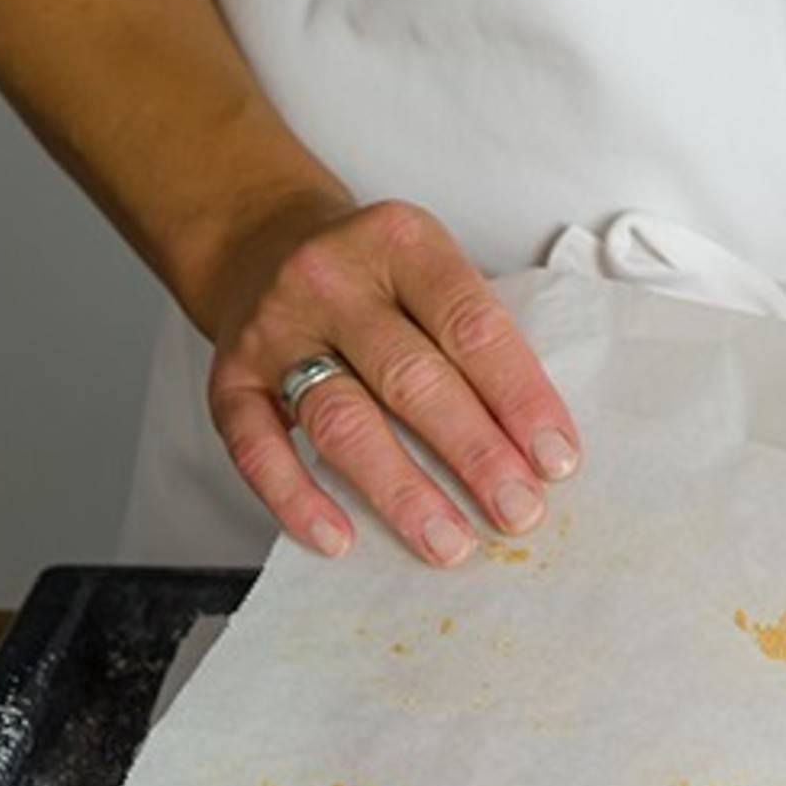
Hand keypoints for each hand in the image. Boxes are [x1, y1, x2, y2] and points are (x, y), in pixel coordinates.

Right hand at [206, 196, 579, 565]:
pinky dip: (297, 499)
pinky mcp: (228, 378)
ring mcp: (274, 330)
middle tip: (518, 512)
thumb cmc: (373, 279)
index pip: (472, 325)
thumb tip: (534, 448)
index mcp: (402, 244)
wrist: (259, 241)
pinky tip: (339, 539)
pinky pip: (257, 447)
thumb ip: (474, 342)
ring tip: (449, 544)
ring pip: (343, 419)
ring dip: (402, 491)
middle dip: (474, 453)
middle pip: (412, 378)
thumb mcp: (430, 274)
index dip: (520, 397)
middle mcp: (332, 281)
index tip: (557, 460)